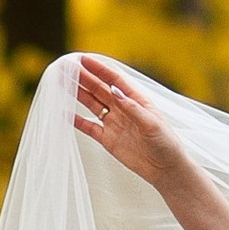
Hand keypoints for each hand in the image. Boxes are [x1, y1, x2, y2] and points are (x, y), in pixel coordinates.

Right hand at [72, 54, 181, 188]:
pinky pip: (89, 127)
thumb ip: (132, 108)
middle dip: (84, 77)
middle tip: (66, 68)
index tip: (83, 60)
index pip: (114, 80)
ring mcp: (114, 123)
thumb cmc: (166, 144)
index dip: (99, 69)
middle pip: (100, 89)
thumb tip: (114, 90)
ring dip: (78, 94)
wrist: (166, 170)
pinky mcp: (108, 139)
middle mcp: (123, 109)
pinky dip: (76, 120)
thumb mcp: (152, 124)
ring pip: (92, 104)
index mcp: (136, 100)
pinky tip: (64, 113)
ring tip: (62, 84)